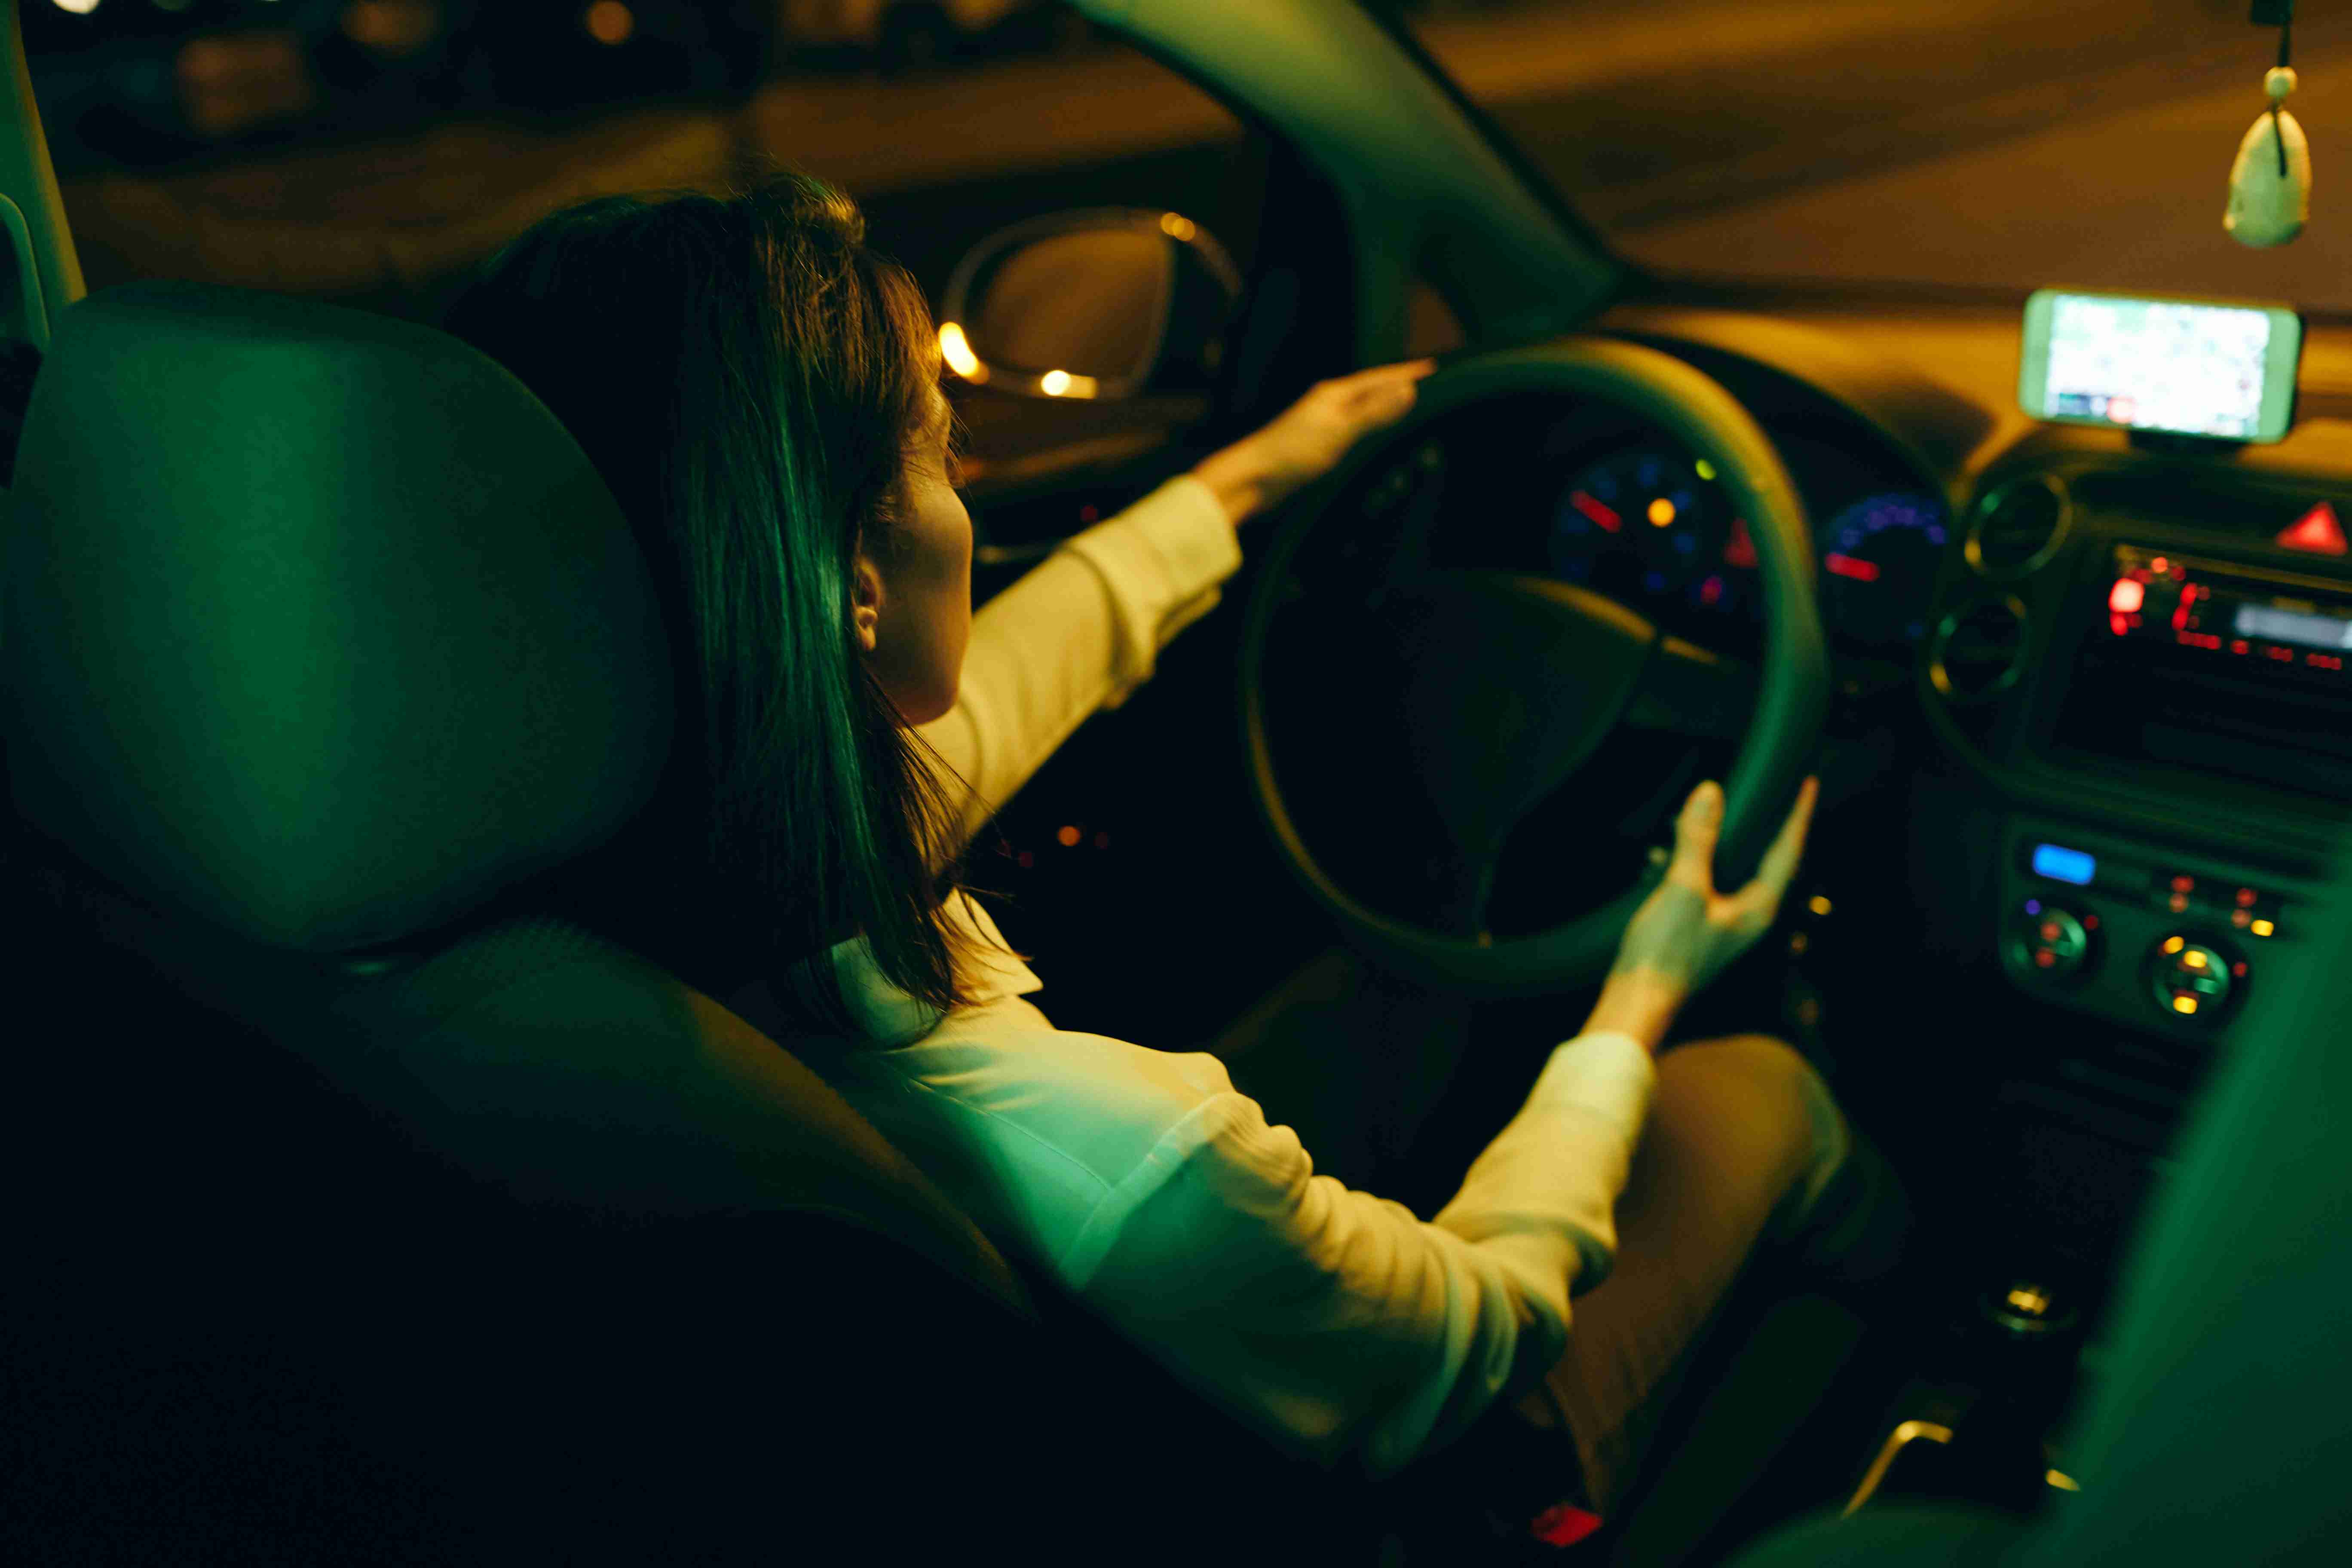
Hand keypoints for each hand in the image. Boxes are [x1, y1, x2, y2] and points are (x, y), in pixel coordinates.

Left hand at [1189, 359, 1437, 524]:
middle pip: (1370, 392)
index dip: (1405, 374)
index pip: (1378, 379)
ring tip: (1406, 407)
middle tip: (1424, 384)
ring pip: (1361, 413)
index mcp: (1334, 395)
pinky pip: (1351, 434)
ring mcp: (1320, 427)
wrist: (1251, 481)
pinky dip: (1369, 432)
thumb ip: (1373, 412)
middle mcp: (1327, 406)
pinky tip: (1372, 440)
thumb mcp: (1339, 429)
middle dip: (1397, 387)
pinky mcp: (1315, 449)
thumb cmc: (1289, 452)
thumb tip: (1407, 391)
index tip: (1431, 368)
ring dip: (1383, 409)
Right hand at [1584, 775, 1820, 1053]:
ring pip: (1733, 870)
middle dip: (1764, 824)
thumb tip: (1711, 790)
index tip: (1808, 783)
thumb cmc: (1666, 951)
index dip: (1798, 815)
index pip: (1788, 852)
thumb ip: (1698, 838)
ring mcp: (1727, 923)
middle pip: (1767, 859)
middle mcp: (1751, 916)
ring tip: (1697, 817)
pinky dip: (1693, 862)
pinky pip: (1706, 883)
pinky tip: (1664, 854)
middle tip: (1770, 789)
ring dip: (1719, 842)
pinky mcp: (1702, 927)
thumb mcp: (1683, 887)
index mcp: (1760, 908)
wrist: (1638, 1000)